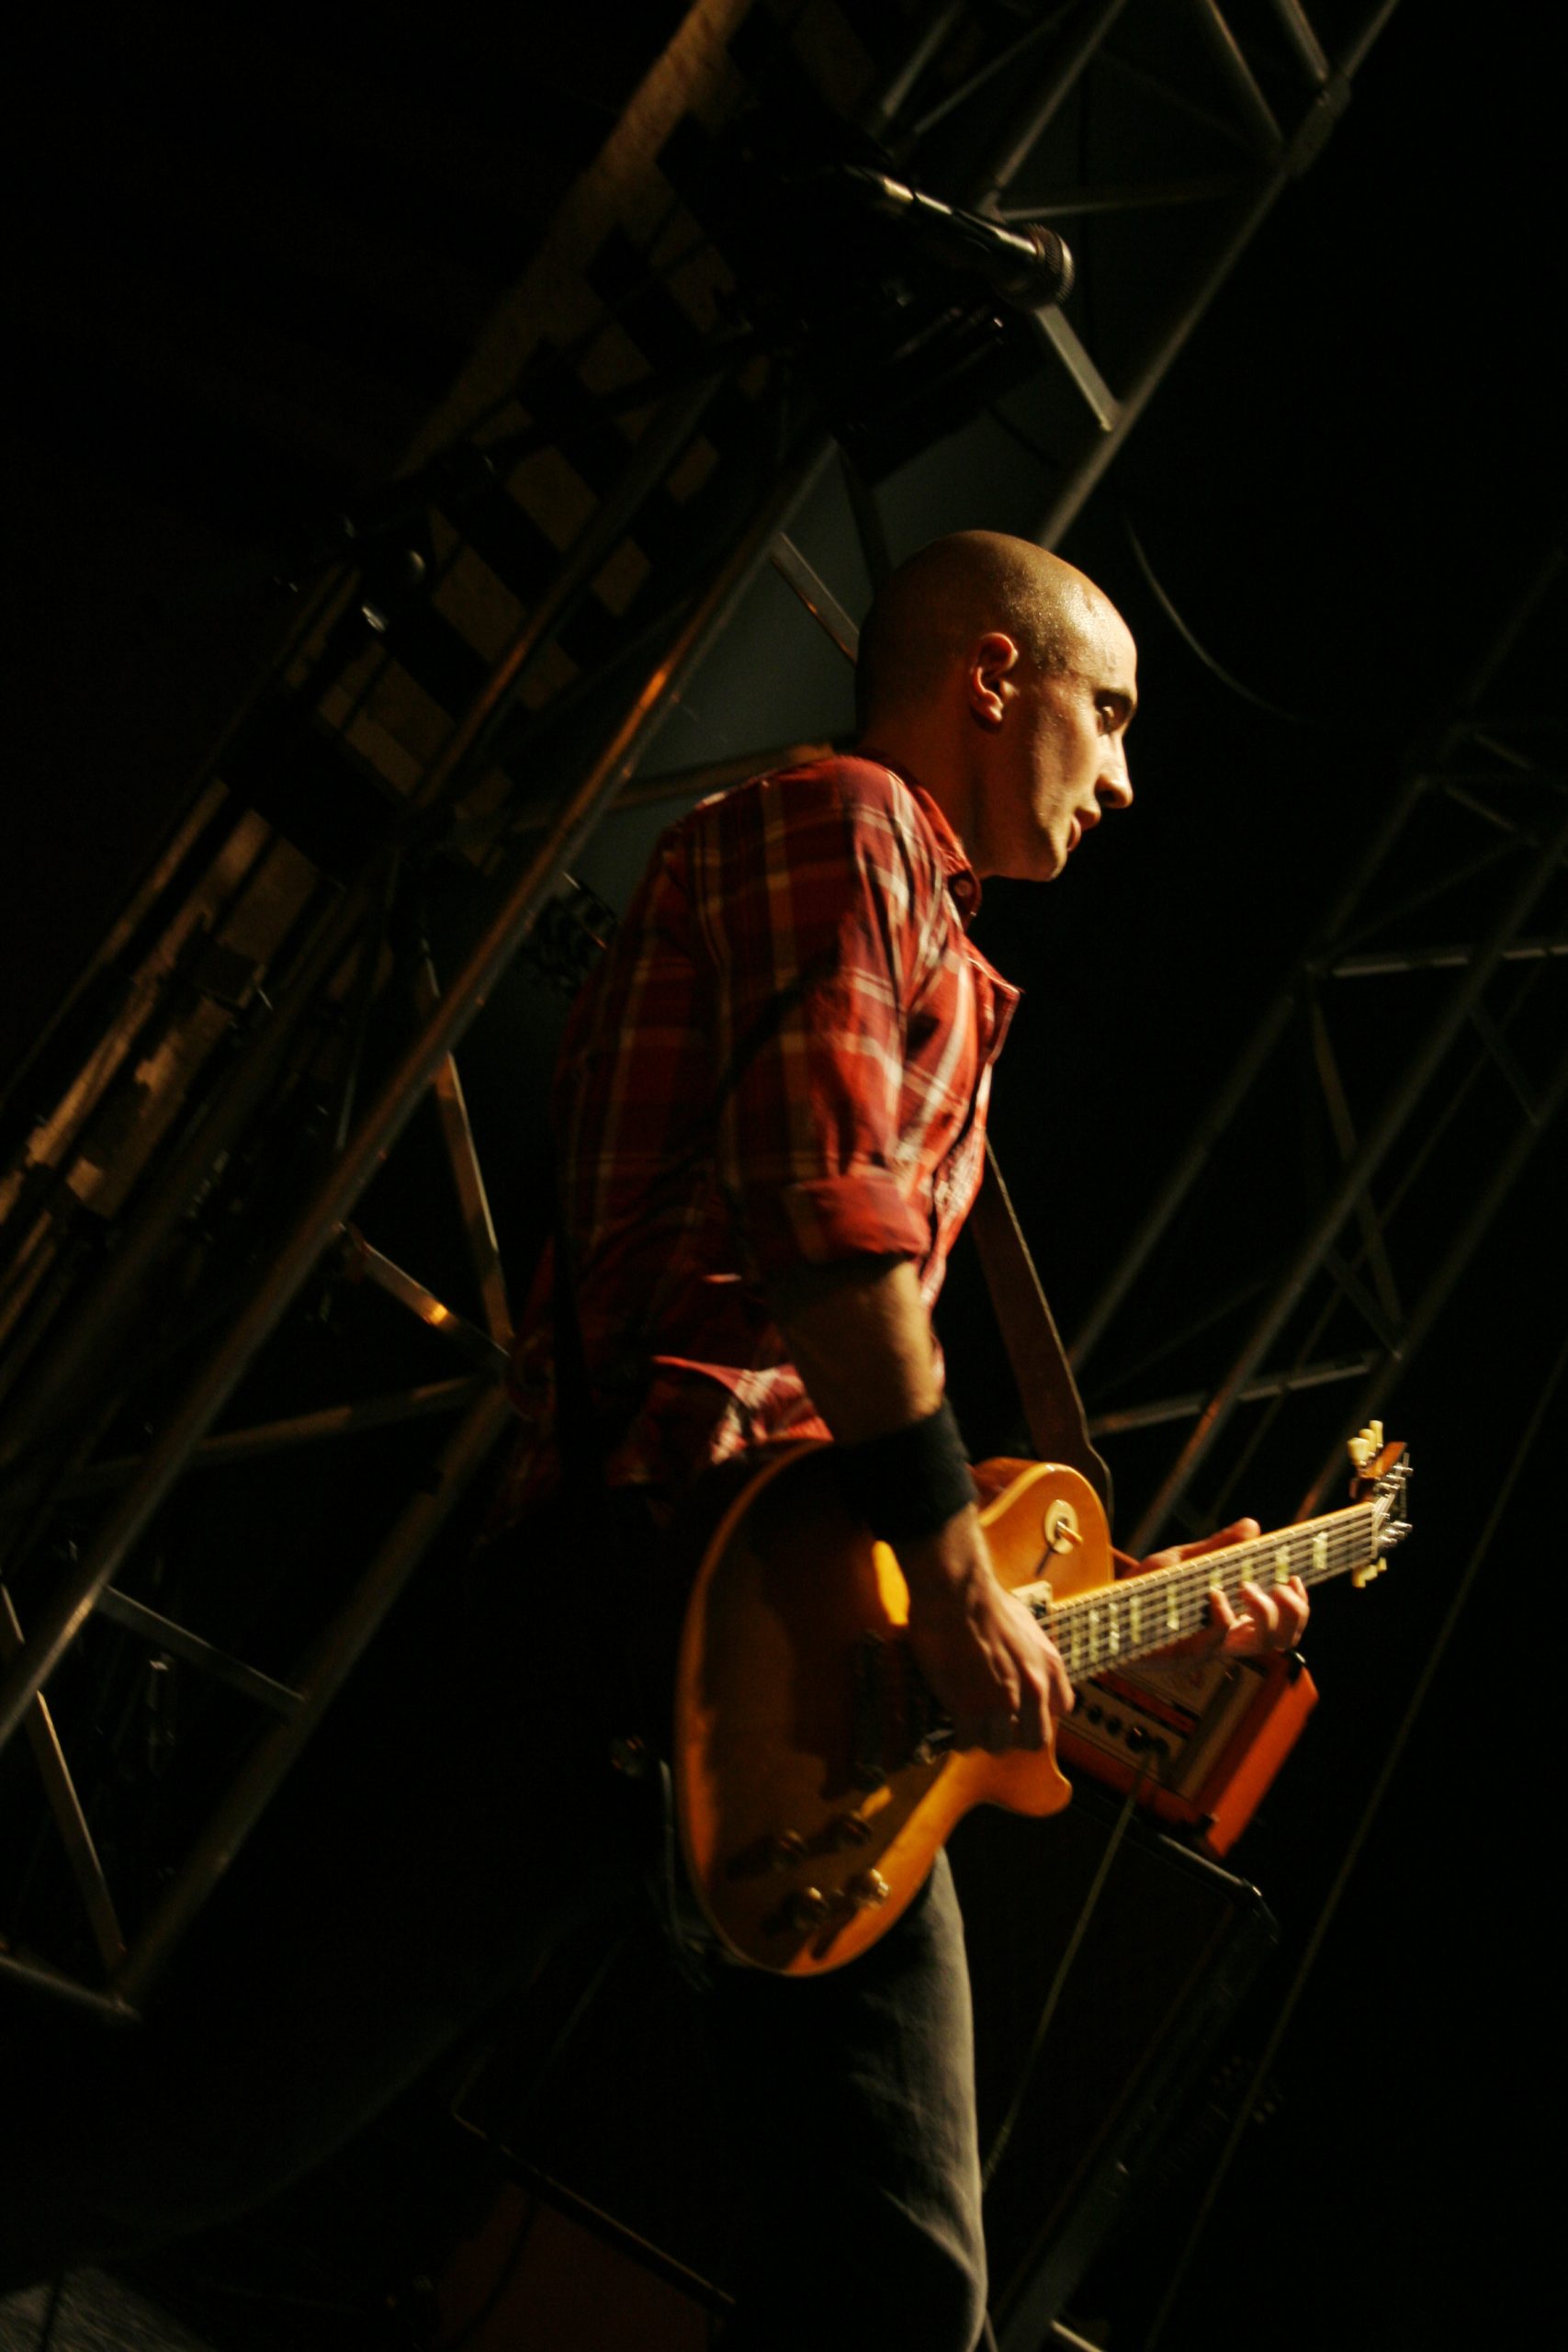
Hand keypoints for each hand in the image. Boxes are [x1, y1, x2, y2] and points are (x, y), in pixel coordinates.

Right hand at [900, 1505, 1074, 1753]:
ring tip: (969, 1724)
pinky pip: (968, 1743)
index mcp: (1050, 1667)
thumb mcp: (1027, 1624)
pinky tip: (952, 1724)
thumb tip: (1022, 1663)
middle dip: (1015, 1735)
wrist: (958, 1594)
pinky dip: (959, 1738)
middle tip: (995, 1724)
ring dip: (983, 1737)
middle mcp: (1033, 1689)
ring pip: (998, 1745)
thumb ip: (1033, 1653)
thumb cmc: (987, 1601)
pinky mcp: (970, 1709)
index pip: (1061, 1709)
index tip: (1022, 1707)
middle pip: (1034, 1739)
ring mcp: (1002, 1703)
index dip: (1039, 1711)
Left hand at [1125, 1520, 1309, 1658]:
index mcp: (1232, 1617)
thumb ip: (1218, 1548)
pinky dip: (1224, 1614)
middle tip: (1279, 1584)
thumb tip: (1252, 1526)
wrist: (1102, 1610)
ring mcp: (1209, 1649)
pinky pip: (1219, 1641)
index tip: (1297, 1577)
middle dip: (1292, 1611)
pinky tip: (1215, 1594)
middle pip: (1283, 1640)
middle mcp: (1226, 1637)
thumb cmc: (1142, 1591)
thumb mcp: (1183, 1561)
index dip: (1299, 1607)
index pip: (1281, 1624)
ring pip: (1261, 1645)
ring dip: (1265, 1613)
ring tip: (1246, 1587)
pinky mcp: (1187, 1656)